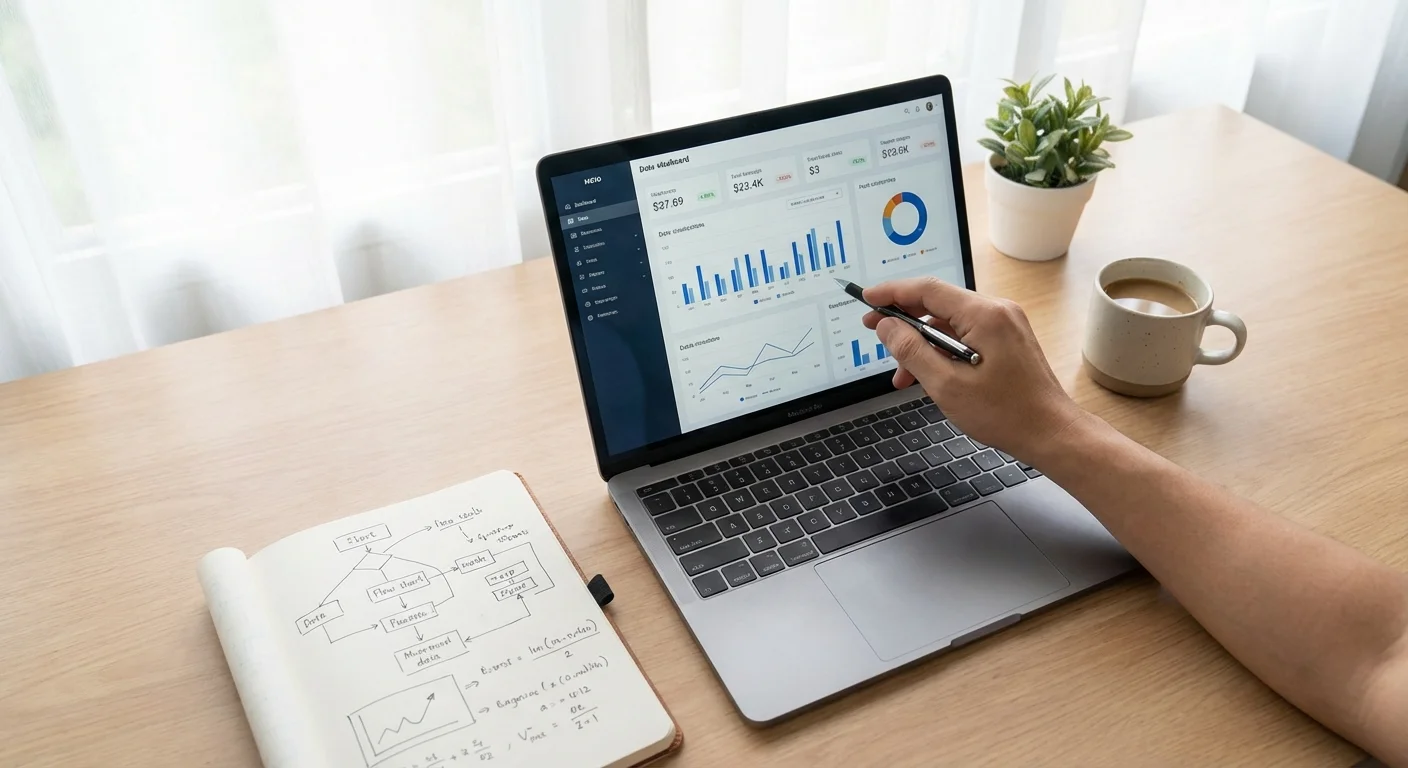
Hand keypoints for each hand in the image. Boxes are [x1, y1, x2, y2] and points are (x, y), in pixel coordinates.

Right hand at [862, 277, 1084, 461]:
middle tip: (874, 333)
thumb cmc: (1006, 414)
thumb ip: (912, 351)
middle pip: (938, 304)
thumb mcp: (946, 385)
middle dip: (904, 322)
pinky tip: (929, 374)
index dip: (892, 292)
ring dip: (922, 344)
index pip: (928, 289)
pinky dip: (943, 351)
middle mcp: (998, 311)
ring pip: (950, 323)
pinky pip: (965, 335)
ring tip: (903, 376)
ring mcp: (1005, 324)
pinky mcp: (1007, 339)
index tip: (867, 299)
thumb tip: (886, 327)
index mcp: (985, 315)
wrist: (1051, 433)